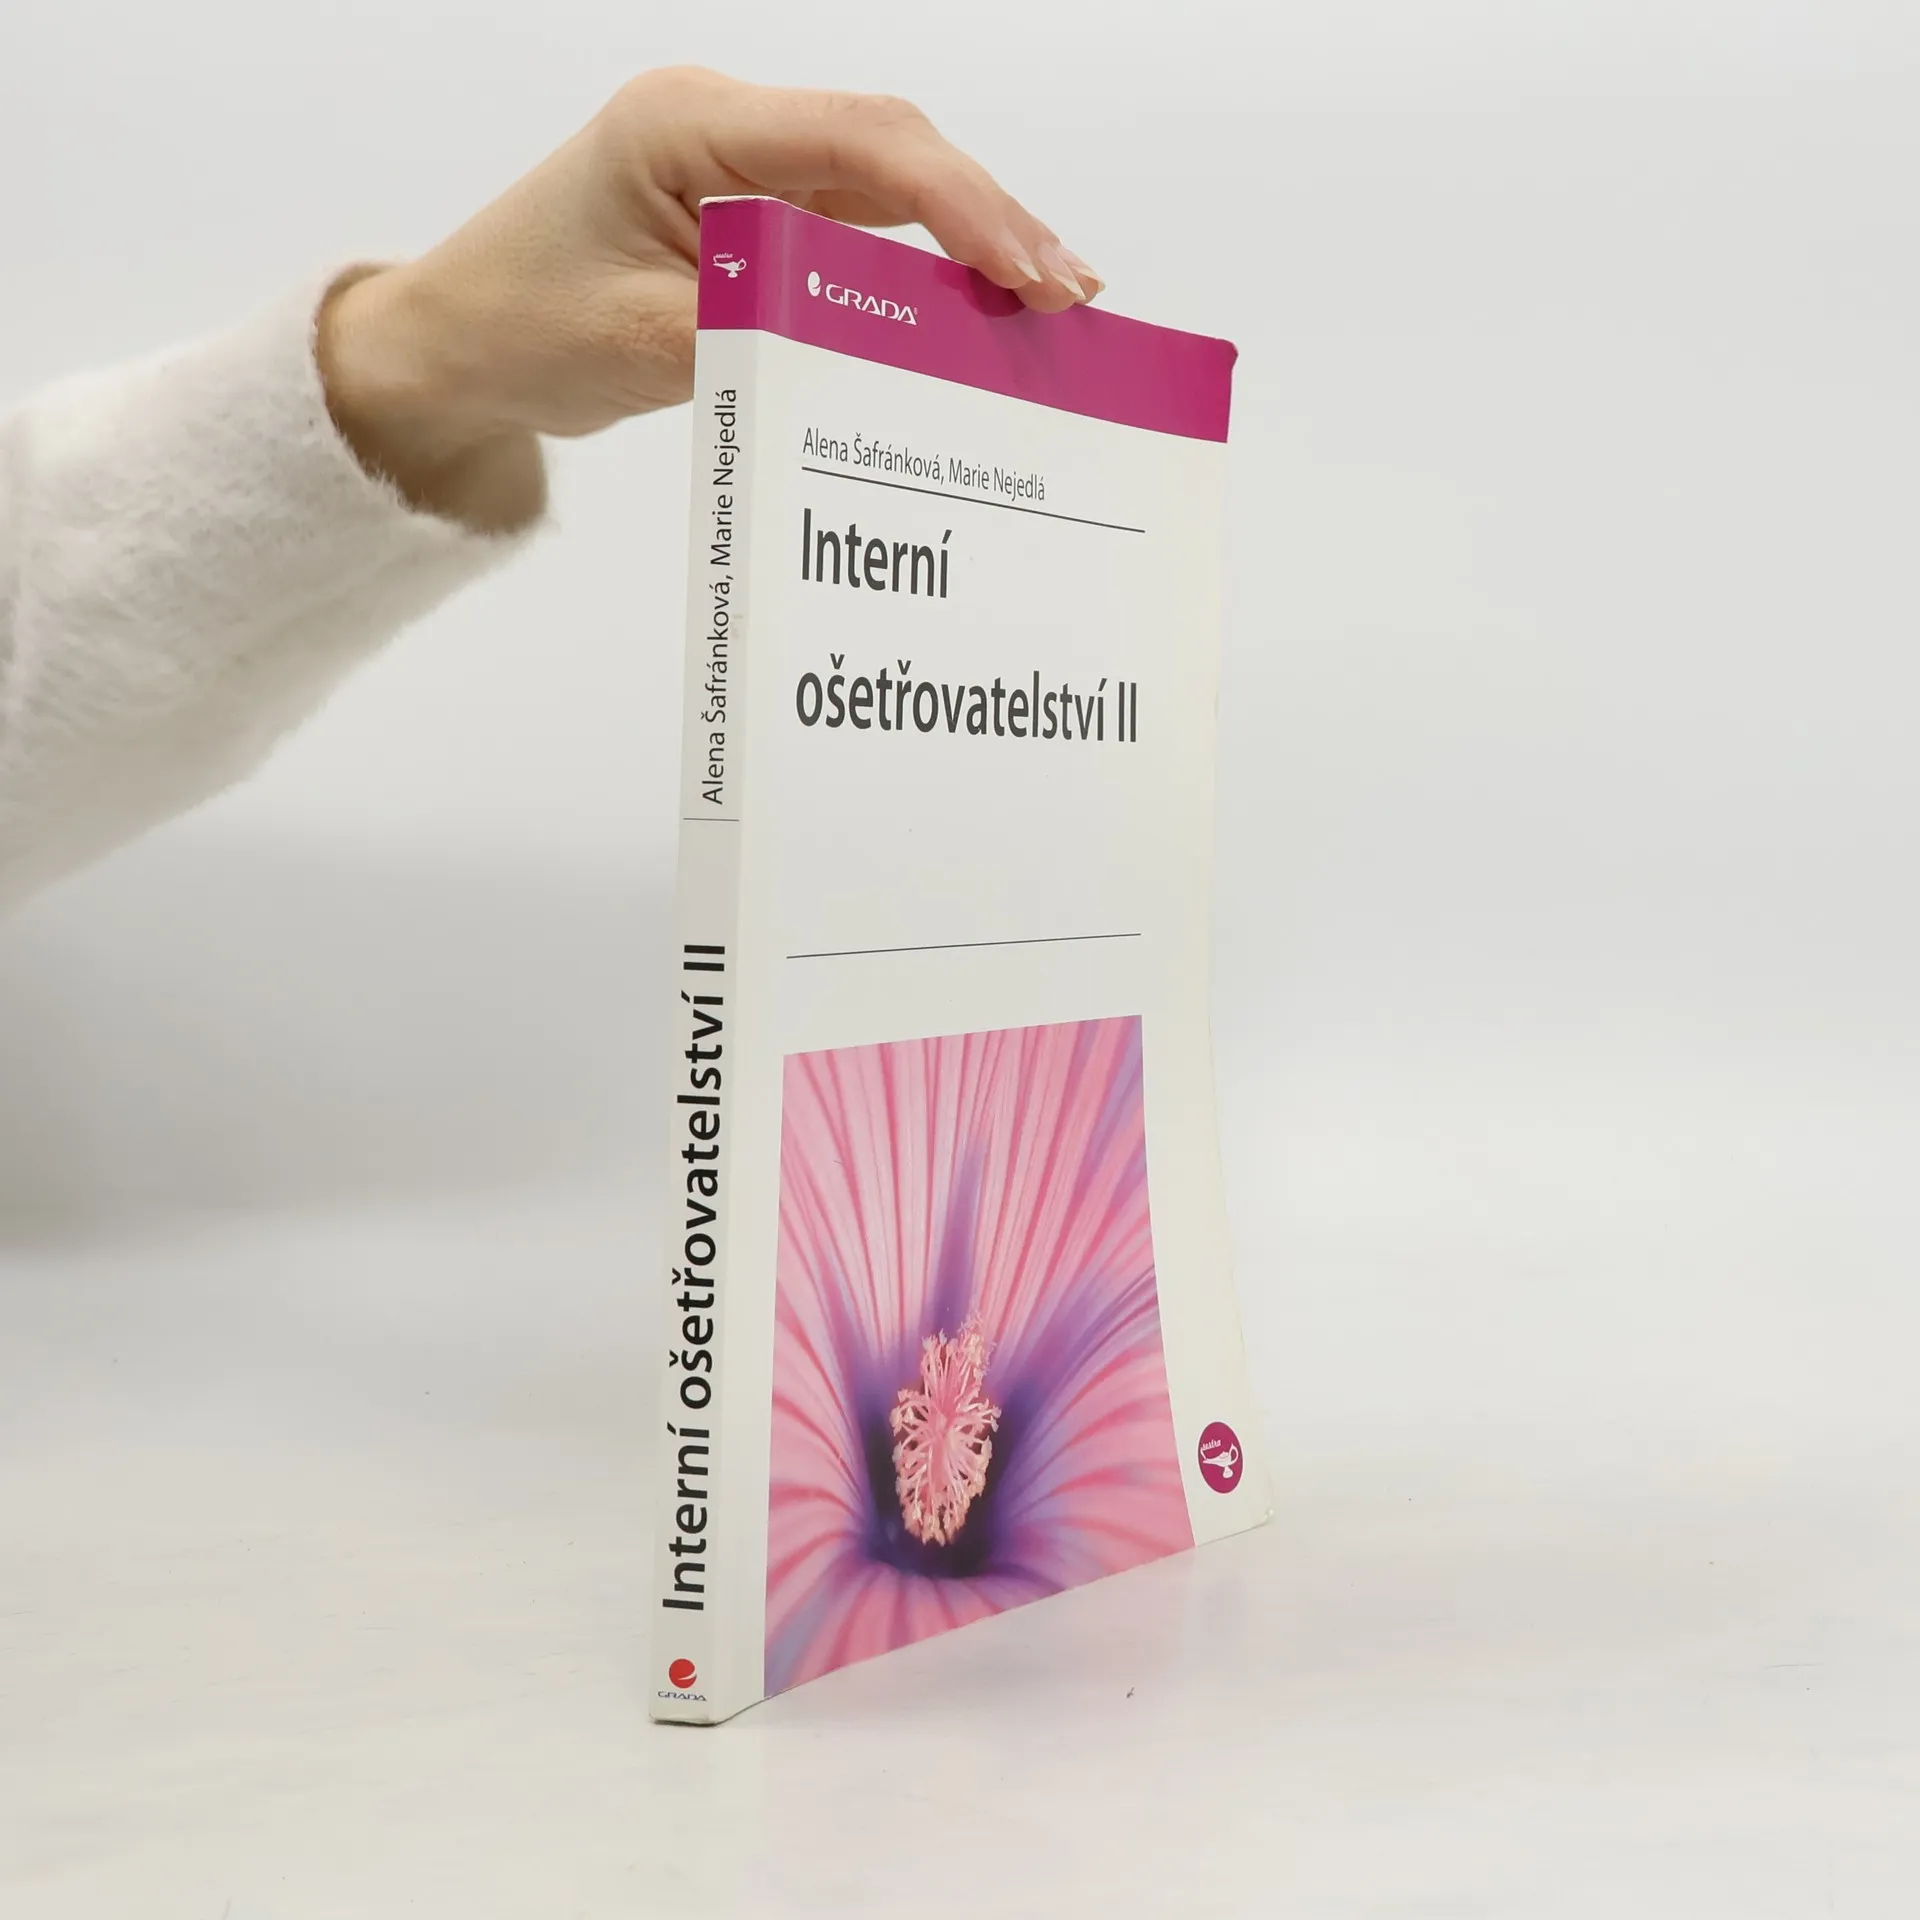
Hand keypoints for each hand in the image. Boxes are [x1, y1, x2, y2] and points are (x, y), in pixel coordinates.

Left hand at [317, 68, 1101, 531]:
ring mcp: (742, 170)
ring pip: (888, 189)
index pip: (860, 142)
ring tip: (1048, 305)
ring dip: (969, 242)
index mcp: (689, 126)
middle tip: (1067, 295)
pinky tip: (974, 313)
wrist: (458, 349)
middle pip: (893, 151)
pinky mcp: (750, 219)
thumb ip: (764, 337)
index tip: (1027, 270)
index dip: (961, 200)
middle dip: (989, 218)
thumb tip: (893, 355)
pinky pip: (857, 234)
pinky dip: (921, 272)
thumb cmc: (520, 327)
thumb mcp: (641, 344)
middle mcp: (727, 129)